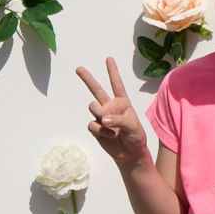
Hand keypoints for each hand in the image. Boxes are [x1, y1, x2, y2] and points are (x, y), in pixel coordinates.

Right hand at [75, 56, 150, 170]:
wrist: (129, 154)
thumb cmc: (135, 137)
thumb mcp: (133, 126)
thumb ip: (119, 119)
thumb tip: (103, 119)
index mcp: (122, 102)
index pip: (117, 84)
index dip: (112, 71)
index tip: (108, 59)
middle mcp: (110, 106)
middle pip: (96, 89)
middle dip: (87, 78)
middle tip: (78, 68)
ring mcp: (101, 116)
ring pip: (93, 107)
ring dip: (100, 115)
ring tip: (111, 126)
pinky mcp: (95, 127)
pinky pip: (92, 124)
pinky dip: (100, 131)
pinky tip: (109, 136)